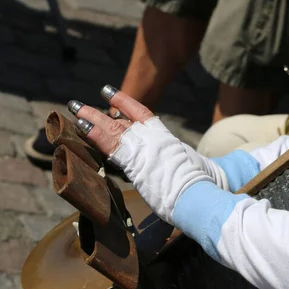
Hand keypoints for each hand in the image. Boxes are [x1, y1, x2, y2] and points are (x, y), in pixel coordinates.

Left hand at [70, 90, 213, 223]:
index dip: (126, 104)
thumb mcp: (197, 175)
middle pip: (123, 121)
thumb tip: (214, 178)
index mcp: (168, 142)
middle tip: (82, 103)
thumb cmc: (207, 190)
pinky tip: (81, 125)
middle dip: (102, 112)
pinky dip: (95, 134)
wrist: (203, 196)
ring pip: (113, 129)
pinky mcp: (135, 162)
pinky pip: (111, 144)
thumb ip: (189, 171)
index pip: (144, 116)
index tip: (109, 93)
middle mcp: (155, 141)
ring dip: (92, 118)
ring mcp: (145, 150)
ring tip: (75, 107)